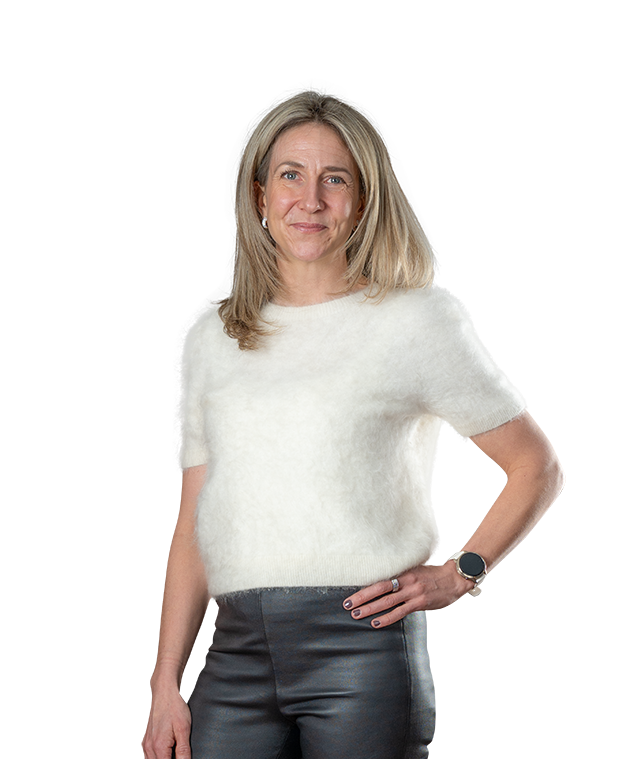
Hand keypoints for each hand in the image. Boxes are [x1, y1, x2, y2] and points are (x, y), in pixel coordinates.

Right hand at [141, 687, 191, 758]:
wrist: (164, 693)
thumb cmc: (174, 708)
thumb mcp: (184, 728)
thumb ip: (183, 750)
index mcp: (158, 747)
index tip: (182, 758)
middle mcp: (149, 748)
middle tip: (180, 753)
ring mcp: (145, 745)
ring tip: (174, 752)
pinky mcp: (145, 742)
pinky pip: (149, 757)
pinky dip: (158, 757)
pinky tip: (167, 752)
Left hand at [342, 562, 474, 628]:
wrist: (453, 579)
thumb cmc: (432, 575)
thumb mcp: (414, 570)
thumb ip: (399, 577)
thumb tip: (380, 584)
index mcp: (403, 573)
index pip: (379, 581)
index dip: (364, 589)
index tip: (351, 595)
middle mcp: (406, 582)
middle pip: (379, 591)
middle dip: (362, 599)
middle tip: (347, 605)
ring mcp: (413, 594)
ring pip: (387, 602)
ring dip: (371, 609)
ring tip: (357, 615)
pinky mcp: (419, 604)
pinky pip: (400, 612)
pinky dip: (387, 618)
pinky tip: (376, 623)